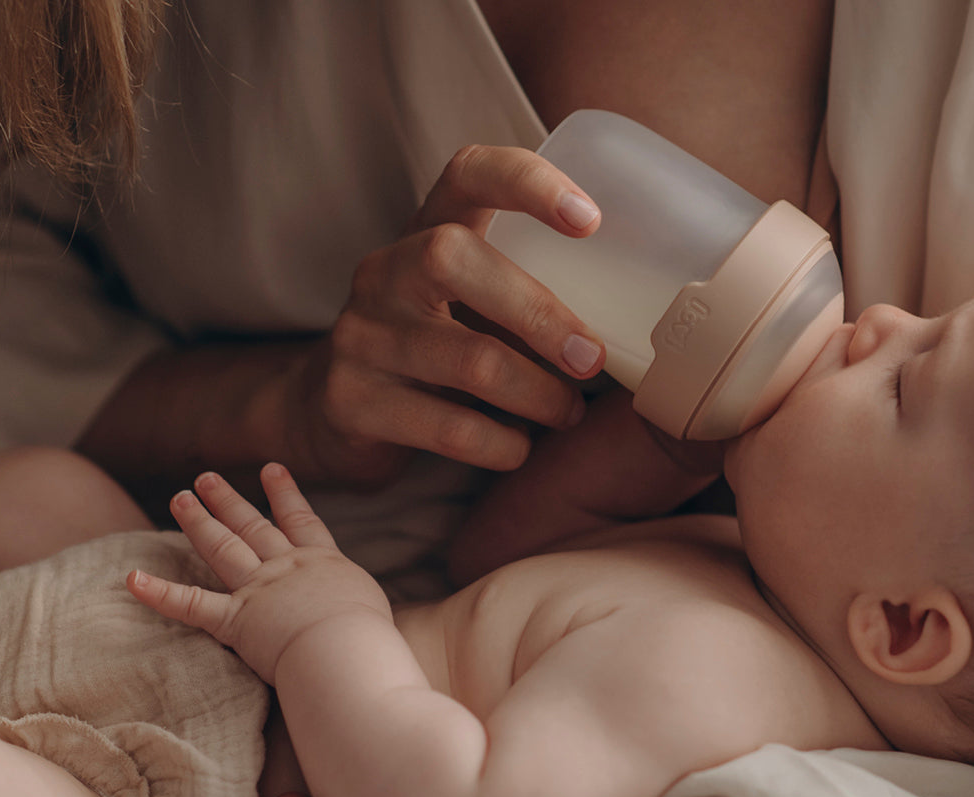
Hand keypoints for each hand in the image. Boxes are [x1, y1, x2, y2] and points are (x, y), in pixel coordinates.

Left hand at [128, 464, 388, 684]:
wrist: (346, 650)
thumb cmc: (369, 637)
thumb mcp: (371, 606)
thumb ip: (354, 601)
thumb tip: (358, 612)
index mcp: (322, 563)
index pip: (301, 520)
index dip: (285, 494)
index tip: (271, 469)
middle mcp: (286, 567)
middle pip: (252, 526)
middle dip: (228, 500)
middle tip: (205, 478)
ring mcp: (258, 590)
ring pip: (222, 548)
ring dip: (198, 521)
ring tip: (180, 496)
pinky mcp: (236, 620)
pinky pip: (191, 605)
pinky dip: (160, 593)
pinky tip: (132, 578)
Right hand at [290, 145, 607, 486]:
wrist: (331, 409)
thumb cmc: (437, 345)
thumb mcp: (473, 301)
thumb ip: (533, 288)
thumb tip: (642, 319)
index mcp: (426, 230)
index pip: (469, 173)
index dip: (528, 182)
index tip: (590, 220)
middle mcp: (384, 271)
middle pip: (455, 258)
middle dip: (539, 313)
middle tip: (592, 361)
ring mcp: (360, 334)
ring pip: (466, 359)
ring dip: (536, 394)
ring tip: (567, 413)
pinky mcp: (352, 400)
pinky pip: (446, 427)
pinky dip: (501, 443)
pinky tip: (519, 447)